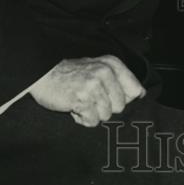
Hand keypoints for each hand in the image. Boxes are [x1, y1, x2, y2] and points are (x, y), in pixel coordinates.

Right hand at [29, 56, 145, 127]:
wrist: (42, 76)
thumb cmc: (70, 74)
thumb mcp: (97, 68)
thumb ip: (119, 78)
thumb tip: (141, 93)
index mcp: (111, 64)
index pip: (135, 89)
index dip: (123, 98)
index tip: (109, 97)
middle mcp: (105, 72)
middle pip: (120, 106)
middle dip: (105, 107)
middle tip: (89, 98)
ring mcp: (94, 85)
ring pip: (106, 115)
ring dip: (92, 113)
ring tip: (80, 101)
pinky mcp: (82, 99)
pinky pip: (92, 121)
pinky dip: (82, 118)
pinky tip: (74, 107)